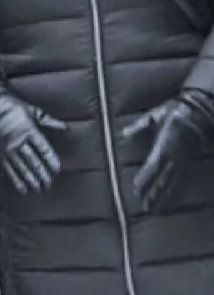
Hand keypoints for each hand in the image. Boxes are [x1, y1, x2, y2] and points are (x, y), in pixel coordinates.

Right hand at [0, 93, 66, 194]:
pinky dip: (16, 180)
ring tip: (39, 188)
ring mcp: (8, 149)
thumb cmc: (14, 108)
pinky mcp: (0, 154)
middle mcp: (18, 141)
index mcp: (28, 130)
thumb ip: (49, 121)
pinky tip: (23, 188)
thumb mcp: (33, 111)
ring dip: (31, 180)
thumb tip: (65, 128)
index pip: (43, 149)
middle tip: (48, 184)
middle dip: (42, 174)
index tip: (57, 170)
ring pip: (21, 168)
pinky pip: (9, 169)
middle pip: (33, 161)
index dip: (51, 161)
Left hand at [123, 90, 213, 212]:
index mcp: (164, 146)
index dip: (144, 179)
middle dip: (153, 195)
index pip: (152, 166)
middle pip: (162, 180)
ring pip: (172, 183)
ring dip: (163, 197)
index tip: (136, 189)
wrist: (199, 112)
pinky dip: (176, 192)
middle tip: (145, 209)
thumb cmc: (174, 112)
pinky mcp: (188, 163)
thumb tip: (123, 134)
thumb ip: (139, 127)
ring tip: (156, 210)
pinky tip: (171, 201)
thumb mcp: (154, 116)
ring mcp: (182, 162)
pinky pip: (181, 180)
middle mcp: (174, 157)